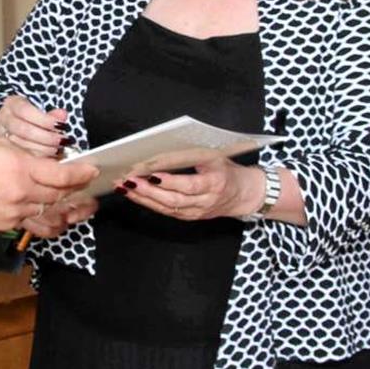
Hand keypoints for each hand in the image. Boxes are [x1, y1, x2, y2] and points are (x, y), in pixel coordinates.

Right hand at [0, 95, 69, 156]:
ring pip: (19, 145)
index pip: (25, 110)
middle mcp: (2, 118)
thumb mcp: (37, 112)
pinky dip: (34, 159)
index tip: (61, 126)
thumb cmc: (26, 119)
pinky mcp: (0, 150)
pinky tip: (46, 160)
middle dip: (46, 137)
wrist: (6, 128)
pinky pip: (18, 156)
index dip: (44, 119)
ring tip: (57, 151)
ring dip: (42, 149)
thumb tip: (63, 115)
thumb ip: (50, 115)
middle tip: (62, 142)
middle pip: (23, 129)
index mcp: (12, 104)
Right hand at [0, 138, 97, 231]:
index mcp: (21, 167)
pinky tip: (61, 220)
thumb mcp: (0, 145)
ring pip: (52, 213)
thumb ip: (28, 152)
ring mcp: (16, 212)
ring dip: (71, 209)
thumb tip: (51, 156)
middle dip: (78, 189)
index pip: (62, 174)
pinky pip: (37, 226)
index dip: (81, 173)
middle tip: (88, 184)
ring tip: (85, 206)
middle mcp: (22, 192)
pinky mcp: (8, 225)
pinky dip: (52, 223)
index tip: (92, 169)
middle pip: (60, 194)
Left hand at [121, 157, 264, 220]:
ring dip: (143, 198)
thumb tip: (163, 151)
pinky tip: (135, 195)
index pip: (189, 185)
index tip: (152, 174)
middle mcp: (205, 201)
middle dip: (148, 191)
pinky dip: (149, 204)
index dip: (170, 182)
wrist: (244, 194)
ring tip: (125, 188)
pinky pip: (167, 212)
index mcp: (214, 183)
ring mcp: (197, 212)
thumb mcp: (215, 158)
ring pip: (167, 208)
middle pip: (173, 200)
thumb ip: (192, 156)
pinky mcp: (190, 217)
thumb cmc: (227, 171)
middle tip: (129, 180)